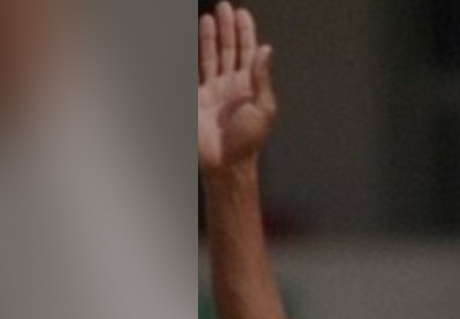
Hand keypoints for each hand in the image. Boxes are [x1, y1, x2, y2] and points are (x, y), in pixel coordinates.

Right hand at [198, 3, 275, 176]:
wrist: (225, 163)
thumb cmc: (248, 141)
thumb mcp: (263, 108)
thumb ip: (262, 78)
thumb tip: (266, 49)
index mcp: (250, 87)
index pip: (248, 53)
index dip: (245, 33)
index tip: (243, 13)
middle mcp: (231, 86)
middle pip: (228, 49)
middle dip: (227, 28)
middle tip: (225, 6)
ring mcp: (212, 91)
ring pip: (211, 57)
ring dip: (210, 36)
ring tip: (210, 16)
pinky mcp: (196, 98)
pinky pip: (193, 71)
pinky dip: (192, 55)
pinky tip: (192, 42)